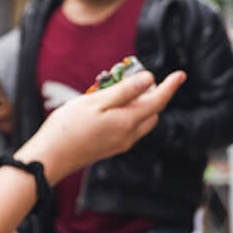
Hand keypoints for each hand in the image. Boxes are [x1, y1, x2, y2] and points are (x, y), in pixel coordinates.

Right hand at [23, 70, 186, 172]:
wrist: (51, 158)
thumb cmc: (69, 127)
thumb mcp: (96, 102)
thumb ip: (124, 91)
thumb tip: (149, 80)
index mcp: (128, 122)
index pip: (158, 101)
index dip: (171, 86)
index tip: (181, 74)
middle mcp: (129, 135)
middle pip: (152, 112)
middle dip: (151, 94)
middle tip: (134, 78)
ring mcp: (121, 143)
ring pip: (141, 121)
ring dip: (138, 104)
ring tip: (116, 90)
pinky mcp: (111, 147)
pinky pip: (128, 128)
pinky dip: (127, 114)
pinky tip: (107, 107)